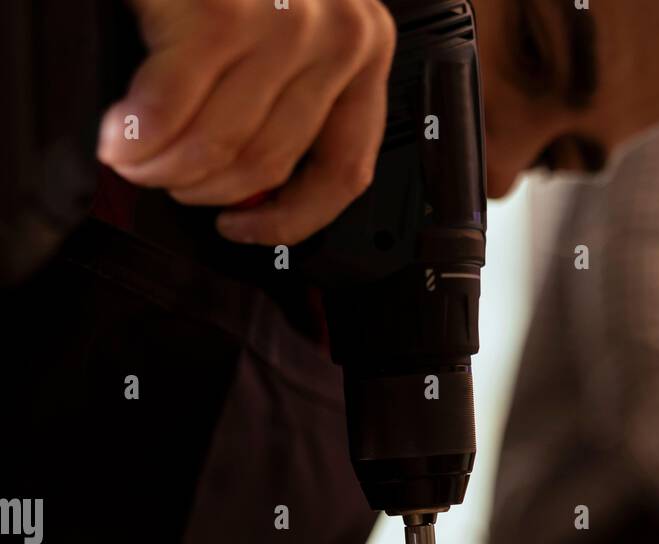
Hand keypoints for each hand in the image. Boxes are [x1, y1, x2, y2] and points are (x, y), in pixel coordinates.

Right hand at [98, 0, 396, 244]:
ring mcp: (288, 24)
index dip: (289, 221)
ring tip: (131, 154)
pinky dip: (135, 137)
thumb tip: (249, 197)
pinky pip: (171, 117)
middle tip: (158, 173)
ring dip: (162, 168)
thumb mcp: (275, 29)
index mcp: (363, 46)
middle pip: (267, 167)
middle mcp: (341, 34)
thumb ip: (282, 101)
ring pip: (220, 151)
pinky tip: (118, 137)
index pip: (346, 171)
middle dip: (199, 187)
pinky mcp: (224, 16)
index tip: (245, 231)